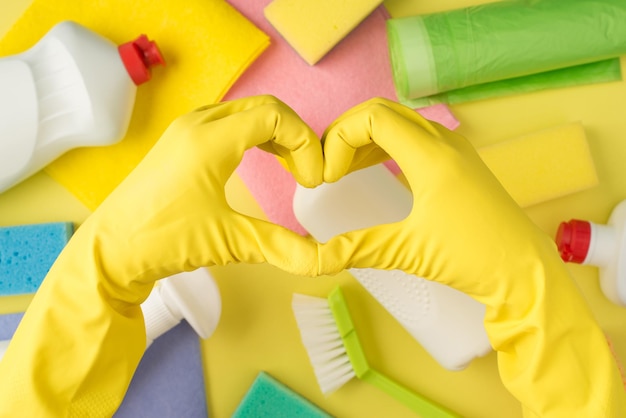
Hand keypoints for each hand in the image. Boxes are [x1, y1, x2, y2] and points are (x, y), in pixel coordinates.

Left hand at [0, 96, 324, 415]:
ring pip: (246, 113)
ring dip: (276, 135)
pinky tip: (265, 161)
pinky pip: (229, 124)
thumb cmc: (165, 242)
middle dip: (295, 136)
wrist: (110, 252)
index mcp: (211, 138)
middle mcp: (198, 123)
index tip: (312, 182)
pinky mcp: (180, 142)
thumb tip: (328, 260)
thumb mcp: (230, 242)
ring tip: (293, 169)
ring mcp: (186, 129)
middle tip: (307, 174)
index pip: (275, 116)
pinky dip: (255, 137)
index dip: (305, 144)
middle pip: (264, 108)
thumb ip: (284, 247)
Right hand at [318, 98, 625, 415]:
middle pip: (383, 113)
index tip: (328, 177)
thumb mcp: (409, 252)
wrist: (525, 274)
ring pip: (400, 124)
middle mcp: (445, 142)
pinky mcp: (460, 164)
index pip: (373, 117)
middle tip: (326, 167)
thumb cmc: (473, 258)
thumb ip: (356, 249)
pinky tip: (372, 171)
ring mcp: (456, 150)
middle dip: (346, 134)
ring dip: (365, 139)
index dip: (339, 138)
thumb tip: (313, 257)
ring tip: (341, 170)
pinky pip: (414, 139)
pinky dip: (385, 147)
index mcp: (432, 154)